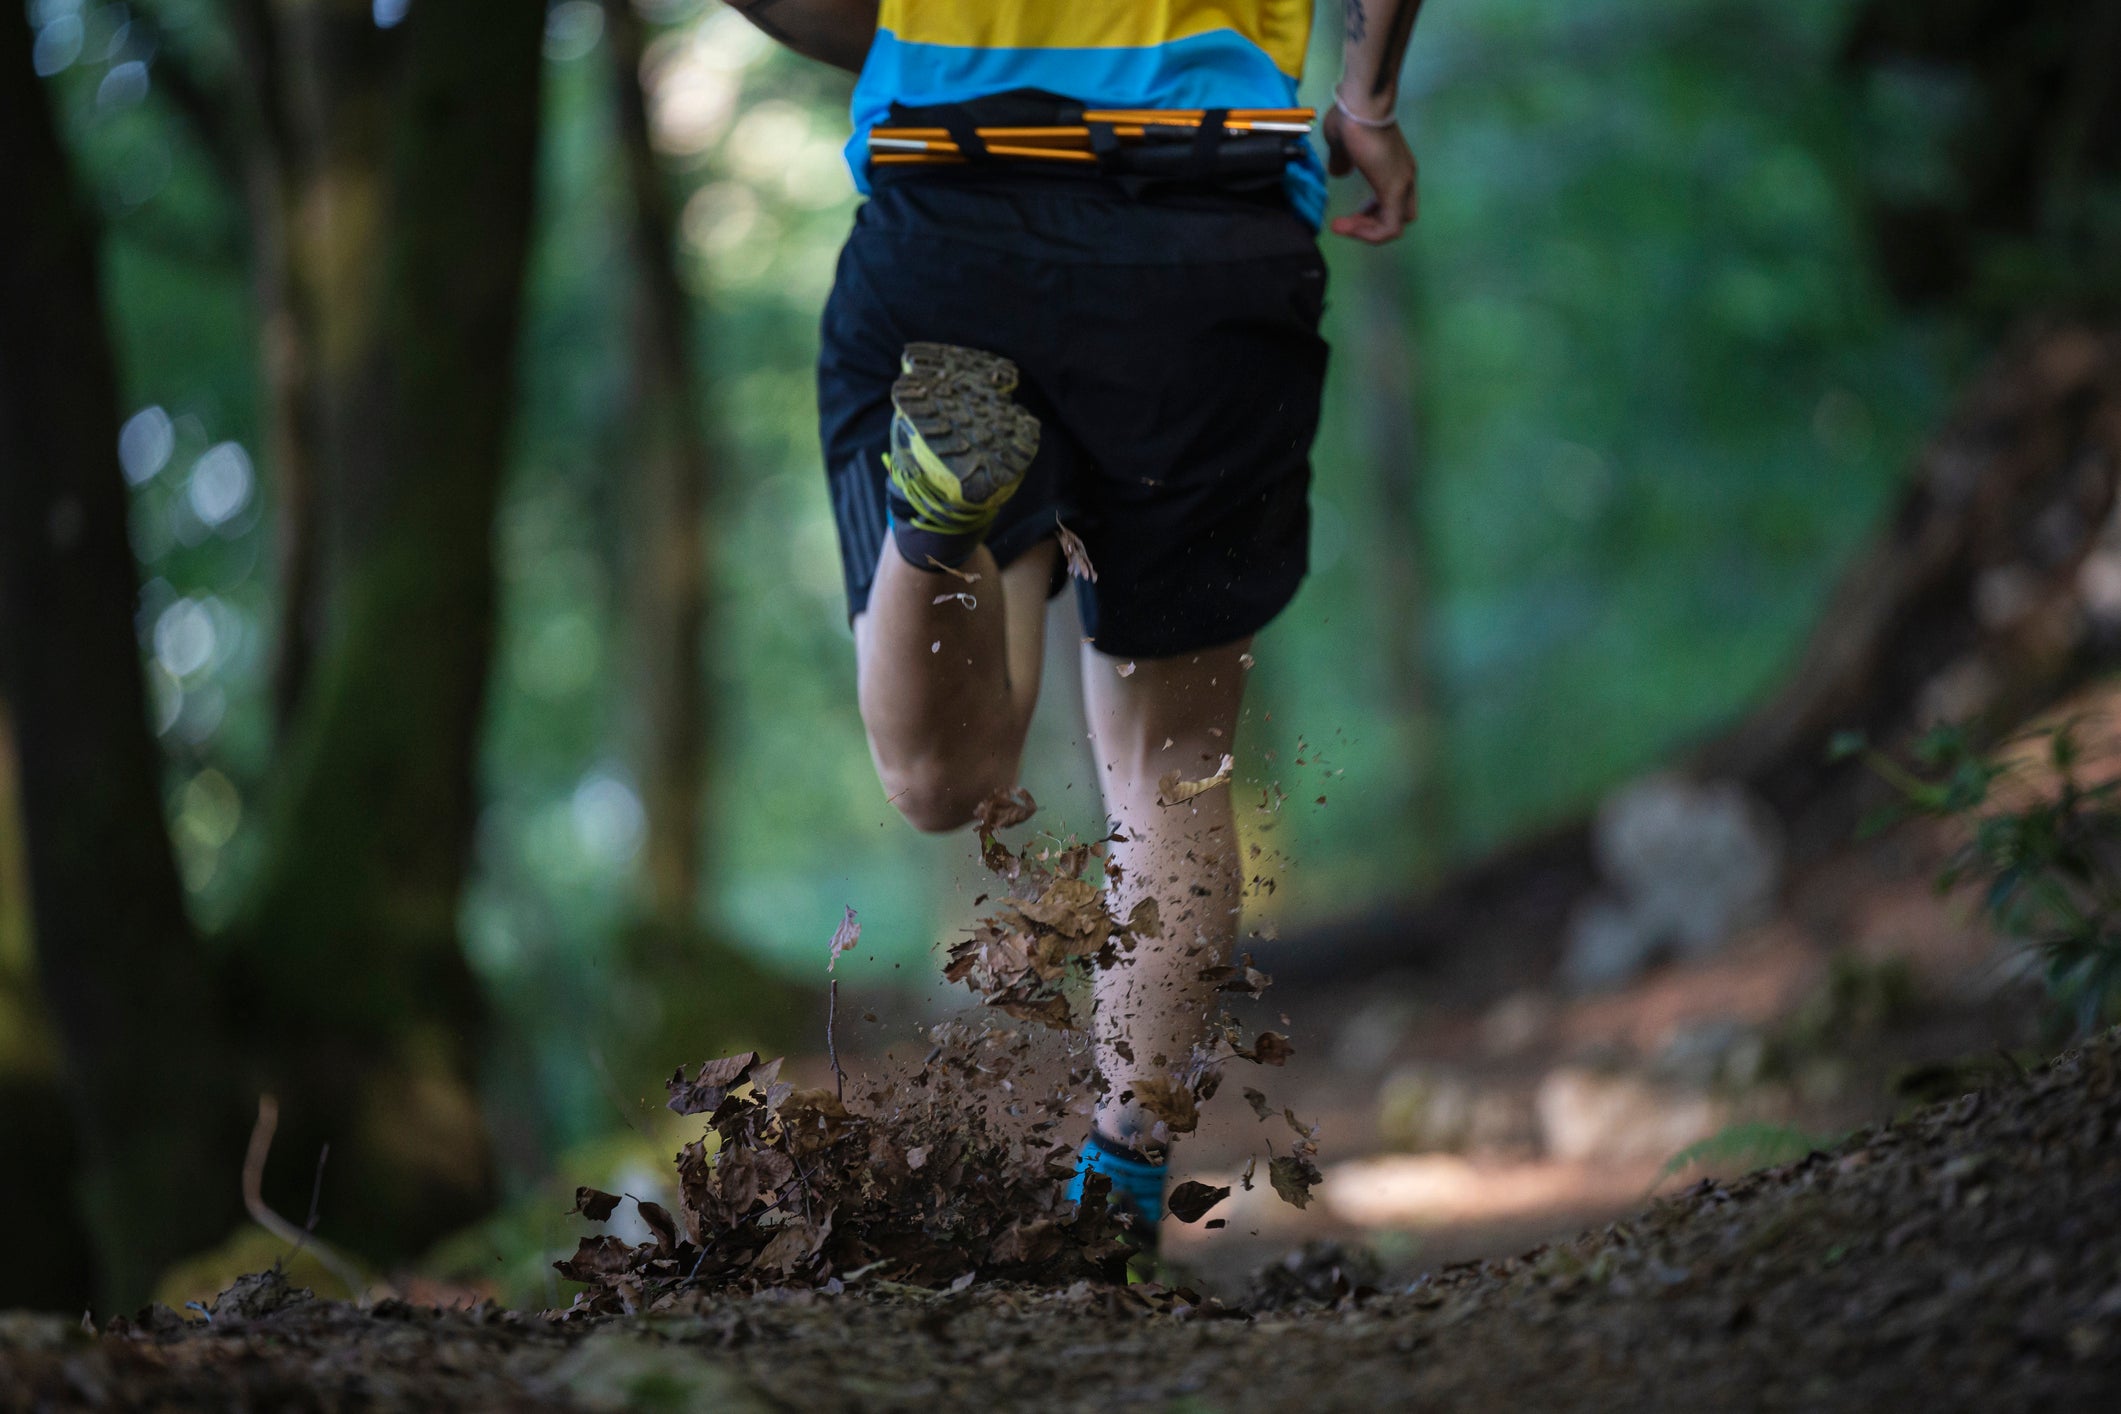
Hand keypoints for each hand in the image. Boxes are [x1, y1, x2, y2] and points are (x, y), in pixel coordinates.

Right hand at [1323, 102, 1419, 243]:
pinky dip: (1368, 234)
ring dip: (1367, 232)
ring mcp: (1402, 183)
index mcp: (1397, 166)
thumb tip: (1338, 172)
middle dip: (1372, 225)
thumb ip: (1342, 160)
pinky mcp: (1394, 190)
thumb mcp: (1342, 144)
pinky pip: (1389, 228)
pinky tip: (1346, 227)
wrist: (1360, 104)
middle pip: (1399, 217)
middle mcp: (1405, 177)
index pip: (1394, 202)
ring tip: (1342, 226)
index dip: (1371, 214)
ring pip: (1394, 226)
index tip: (1349, 214)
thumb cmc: (1350, 117)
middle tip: (1348, 222)